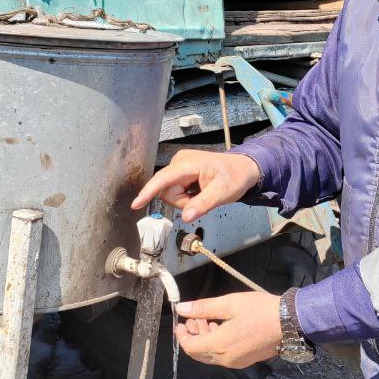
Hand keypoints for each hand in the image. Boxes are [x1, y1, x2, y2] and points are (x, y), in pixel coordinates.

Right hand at [131, 149, 259, 221]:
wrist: (242, 169)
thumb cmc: (234, 177)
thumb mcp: (223, 193)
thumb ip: (203, 204)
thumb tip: (186, 216)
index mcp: (189, 164)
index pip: (163, 179)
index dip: (149, 192)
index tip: (136, 204)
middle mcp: (180, 161)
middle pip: (166, 191)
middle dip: (182, 201)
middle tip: (202, 200)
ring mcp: (179, 166)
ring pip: (170, 193)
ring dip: (185, 200)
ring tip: (202, 194)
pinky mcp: (180, 172)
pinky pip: (175, 190)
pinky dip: (186, 196)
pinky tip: (198, 191)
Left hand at [174, 292, 281, 367]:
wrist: (290, 323)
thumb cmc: (260, 310)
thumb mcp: (230, 304)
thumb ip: (203, 307)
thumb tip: (181, 309)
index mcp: (219, 345)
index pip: (190, 346)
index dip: (182, 335)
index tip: (181, 322)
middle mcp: (225, 358)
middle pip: (199, 354)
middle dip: (192, 336)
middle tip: (193, 319)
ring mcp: (236, 362)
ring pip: (211, 355)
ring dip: (205, 339)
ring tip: (207, 321)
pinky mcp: (245, 361)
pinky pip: (223, 356)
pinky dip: (216, 344)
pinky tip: (221, 329)